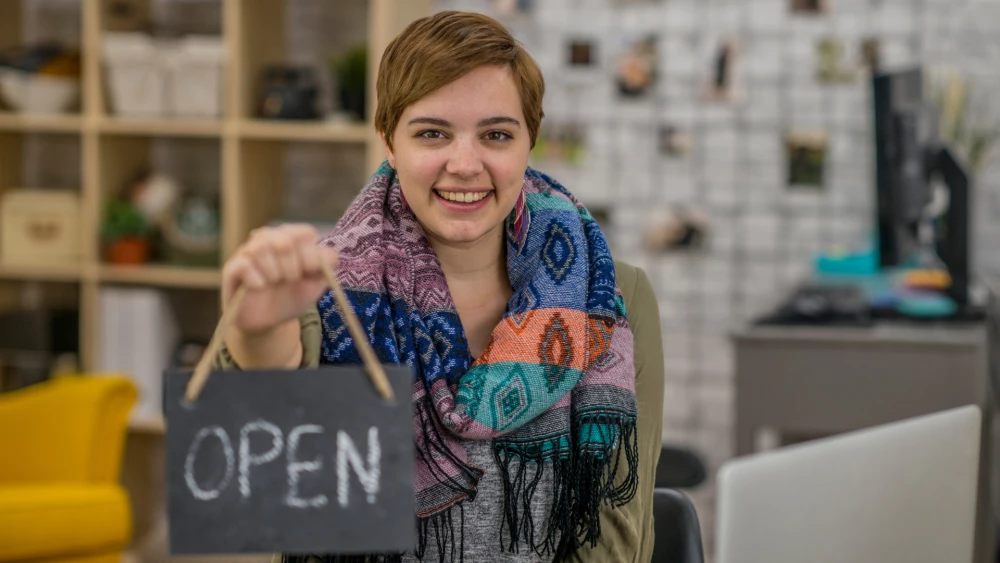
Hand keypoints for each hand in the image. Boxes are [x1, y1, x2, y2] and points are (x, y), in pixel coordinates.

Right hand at [221, 223, 337, 334]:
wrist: (269, 321)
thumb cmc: (292, 296)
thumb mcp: (317, 282)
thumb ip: (327, 265)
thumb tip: (326, 254)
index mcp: (291, 237)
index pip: (304, 233)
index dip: (310, 257)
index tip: (309, 274)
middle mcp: (268, 238)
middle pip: (284, 241)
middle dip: (293, 268)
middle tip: (290, 281)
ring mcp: (248, 250)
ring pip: (261, 249)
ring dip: (275, 274)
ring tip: (274, 284)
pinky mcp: (232, 267)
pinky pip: (244, 265)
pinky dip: (257, 281)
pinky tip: (259, 288)